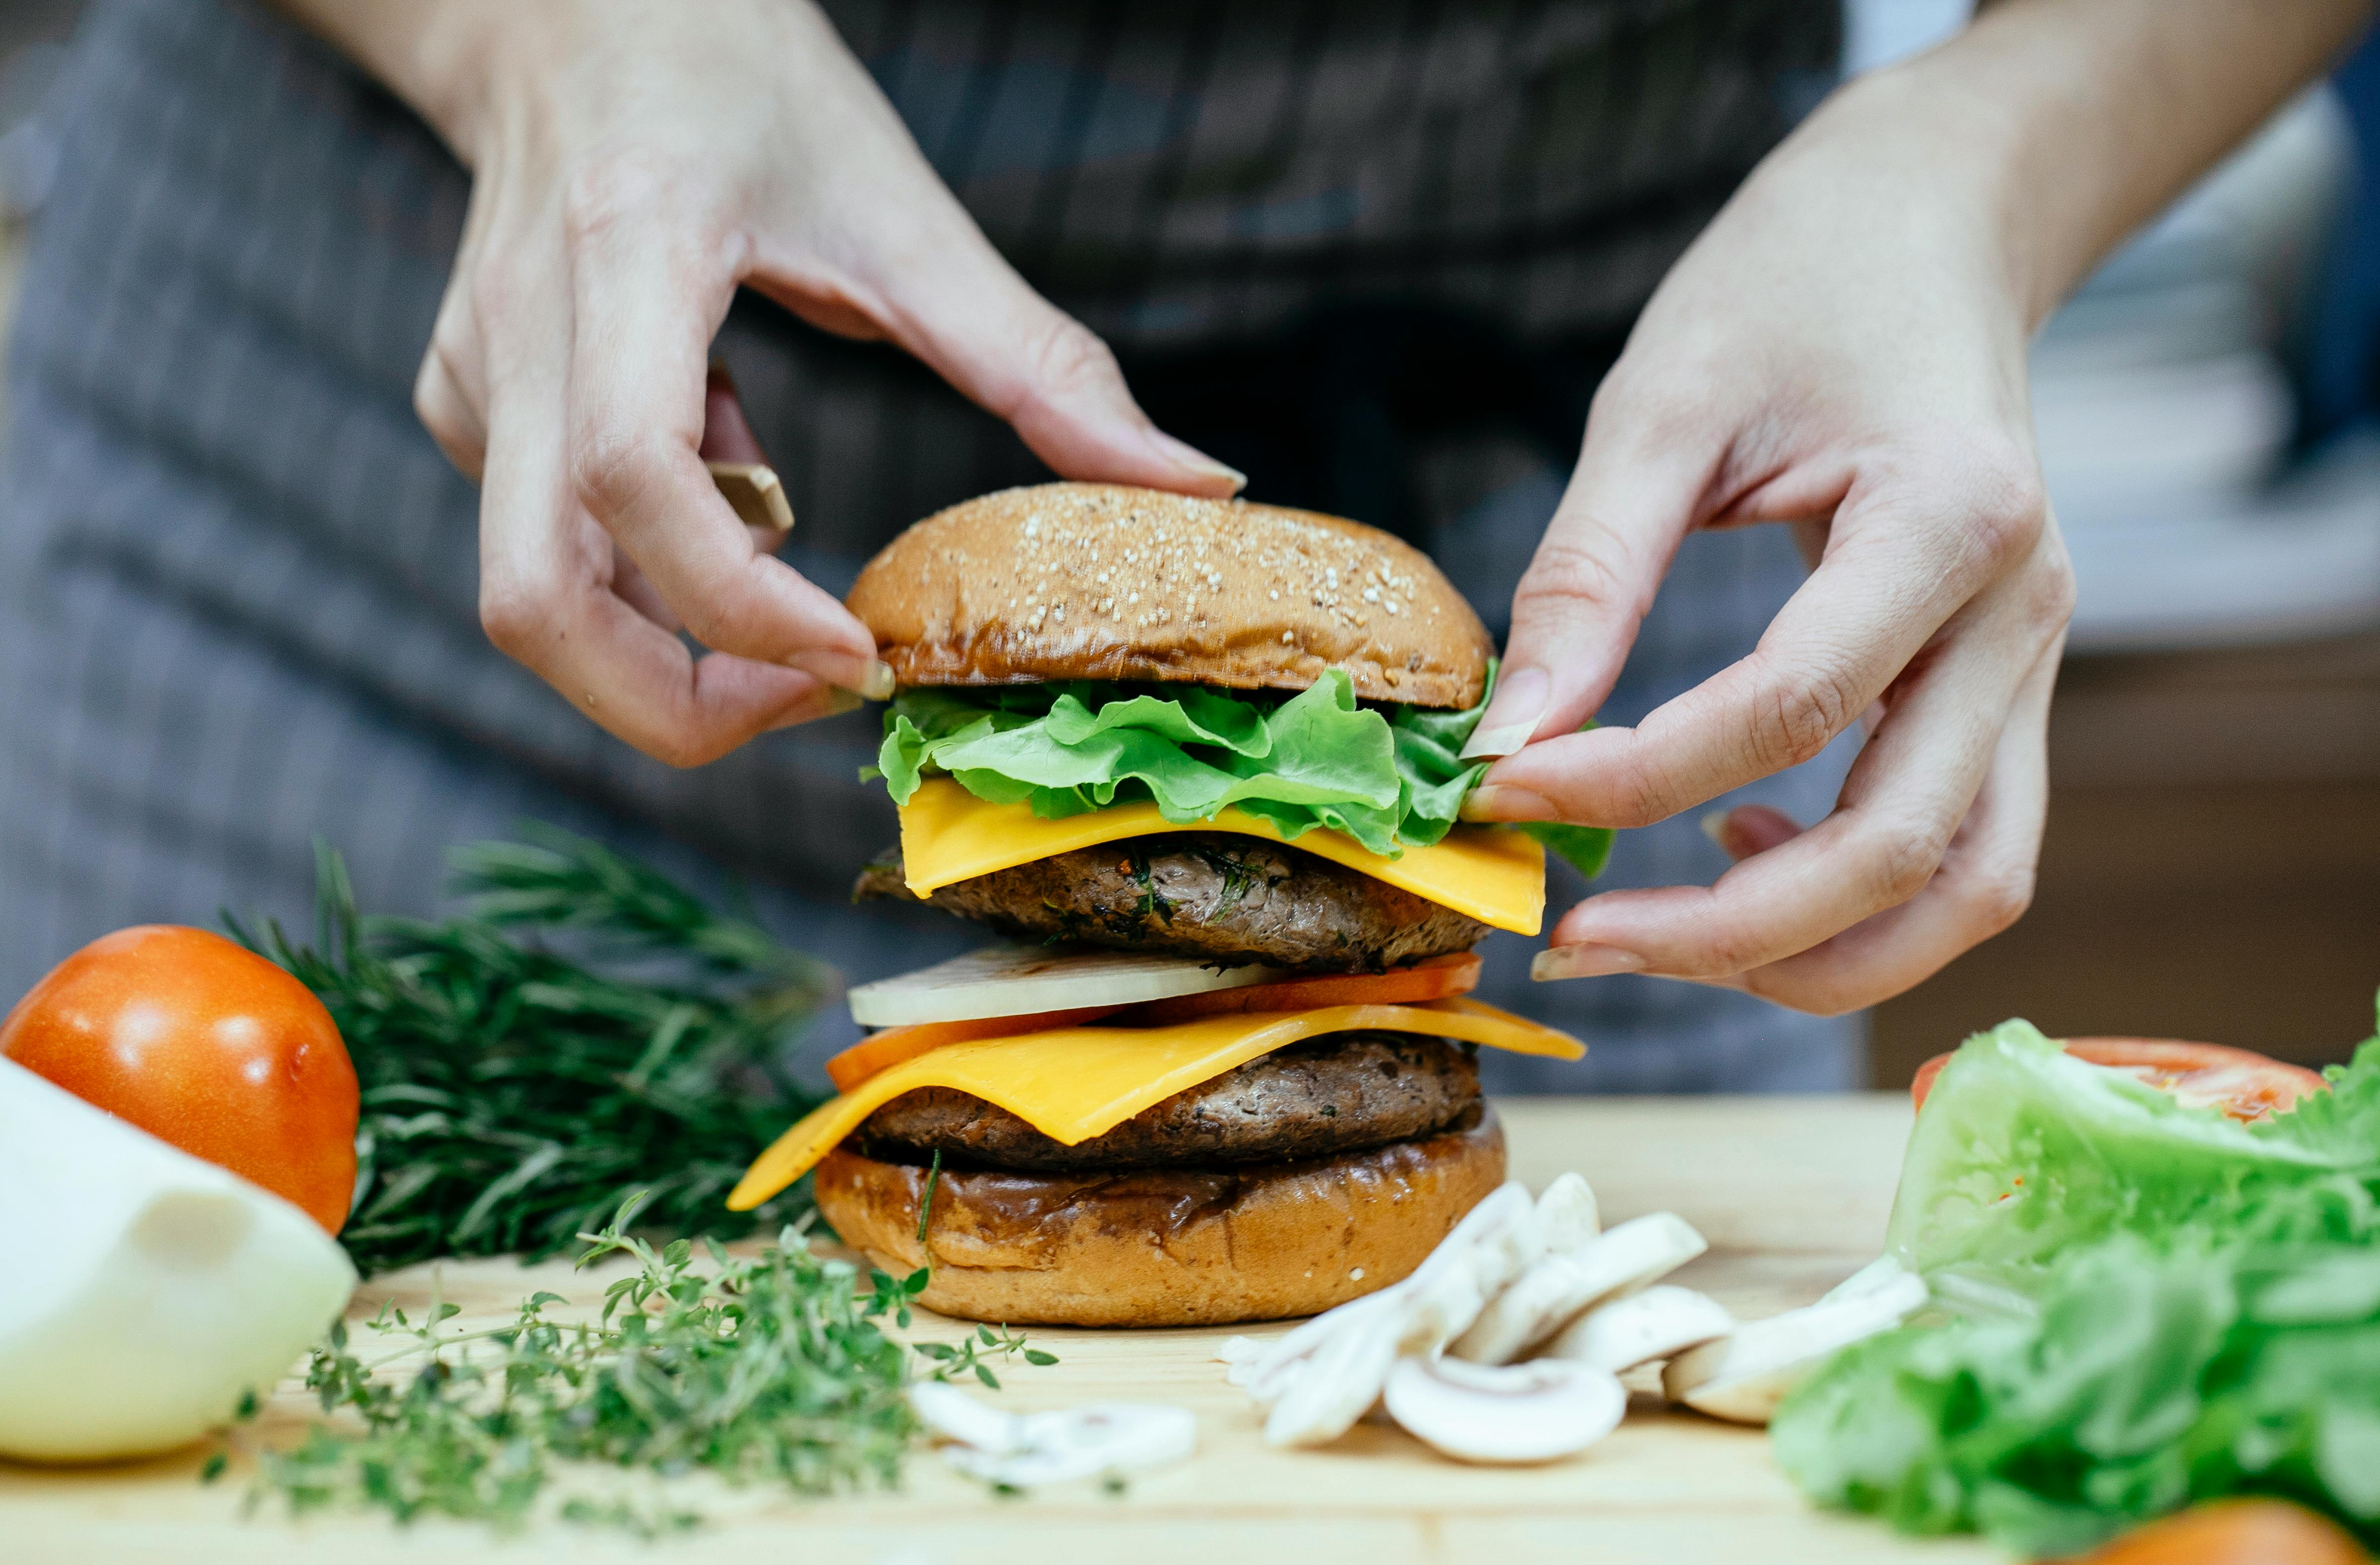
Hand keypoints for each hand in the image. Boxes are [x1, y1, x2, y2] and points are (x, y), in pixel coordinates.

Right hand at [287, 0, 1240, 765]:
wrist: (577, 12)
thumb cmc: (742, 85)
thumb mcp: (904, 212)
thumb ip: (1042, 365)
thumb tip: (1193, 484)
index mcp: (630, 257)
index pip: (641, 478)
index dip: (742, 604)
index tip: (852, 657)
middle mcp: (524, 334)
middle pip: (531, 602)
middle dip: (673, 705)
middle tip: (806, 697)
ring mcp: (475, 378)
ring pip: (526, 593)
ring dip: (667, 630)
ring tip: (781, 540)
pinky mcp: (463, 404)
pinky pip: (548, 534)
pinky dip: (651, 554)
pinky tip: (728, 459)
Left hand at [1460, 0, 2367, 1014]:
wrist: (1924, 227)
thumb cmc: (1790, 288)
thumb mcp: (1661, 403)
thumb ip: (1587, 575)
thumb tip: (1506, 741)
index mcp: (1953, 515)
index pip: (1792, 708)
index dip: (1634, 777)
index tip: (1501, 788)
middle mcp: (2025, 611)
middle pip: (1903, 848)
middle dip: (1726, 932)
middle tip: (1573, 937)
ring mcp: (2036, 664)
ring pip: (1967, 889)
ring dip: (1811, 953)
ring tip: (1657, 930)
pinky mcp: (2010, 692)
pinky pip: (1964, 851)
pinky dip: (1858, 903)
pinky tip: (1738, 850)